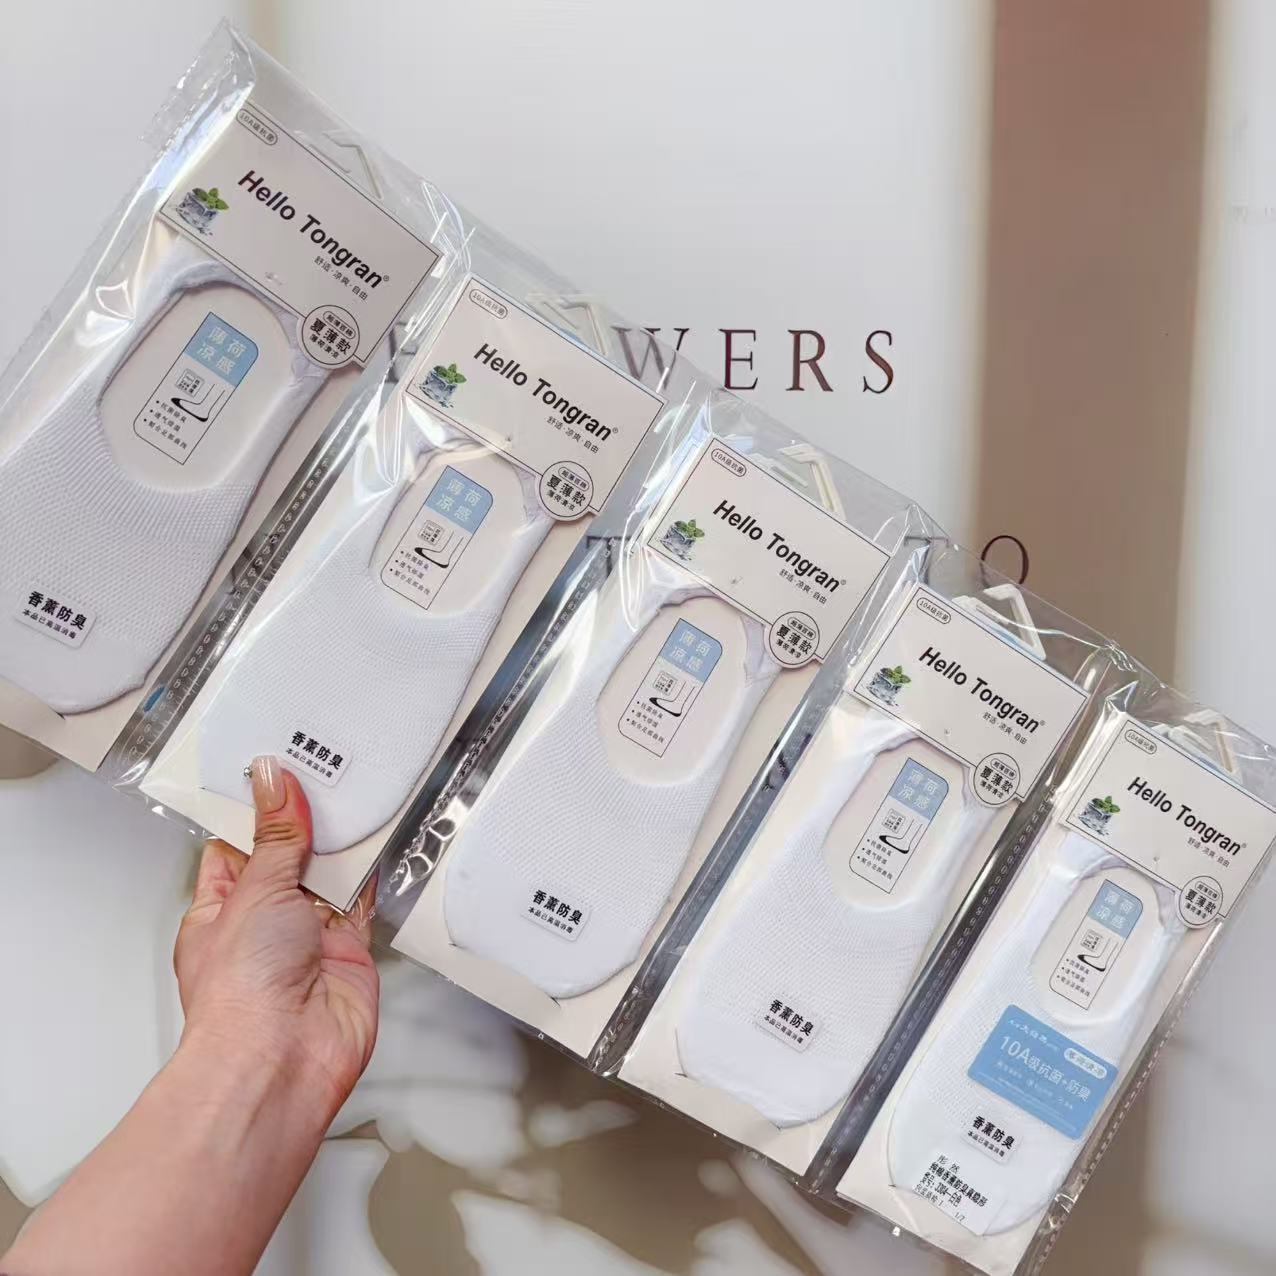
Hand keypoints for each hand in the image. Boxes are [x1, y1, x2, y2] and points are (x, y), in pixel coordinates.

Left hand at [174, 756, 378, 1118]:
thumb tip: (273, 782)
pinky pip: (364, 903)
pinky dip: (373, 877)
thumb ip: (277, 834)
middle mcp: (264, 925)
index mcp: (220, 910)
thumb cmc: (238, 997)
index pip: (238, 846)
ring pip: (330, 878)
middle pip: (290, 857)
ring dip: (341, 848)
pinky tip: (379, 845)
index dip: (256, 810)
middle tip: (324, 777)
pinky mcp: (349, 952)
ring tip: (353, 800)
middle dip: (306, 825)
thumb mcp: (255, 891)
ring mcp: (308, 939)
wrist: (281, 1058)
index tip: (275, 771)